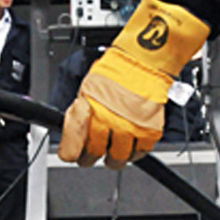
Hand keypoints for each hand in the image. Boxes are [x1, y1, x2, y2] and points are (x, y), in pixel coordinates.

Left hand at [59, 0, 208, 168]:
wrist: (142, 61)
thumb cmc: (115, 71)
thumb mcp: (86, 90)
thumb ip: (80, 115)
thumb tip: (75, 135)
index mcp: (87, 111)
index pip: (71, 149)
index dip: (71, 153)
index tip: (74, 153)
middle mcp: (107, 122)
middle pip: (94, 155)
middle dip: (91, 156)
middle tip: (94, 151)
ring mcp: (130, 129)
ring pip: (117, 159)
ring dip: (114, 157)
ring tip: (114, 149)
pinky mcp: (149, 131)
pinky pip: (139, 153)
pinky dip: (134, 152)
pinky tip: (131, 143)